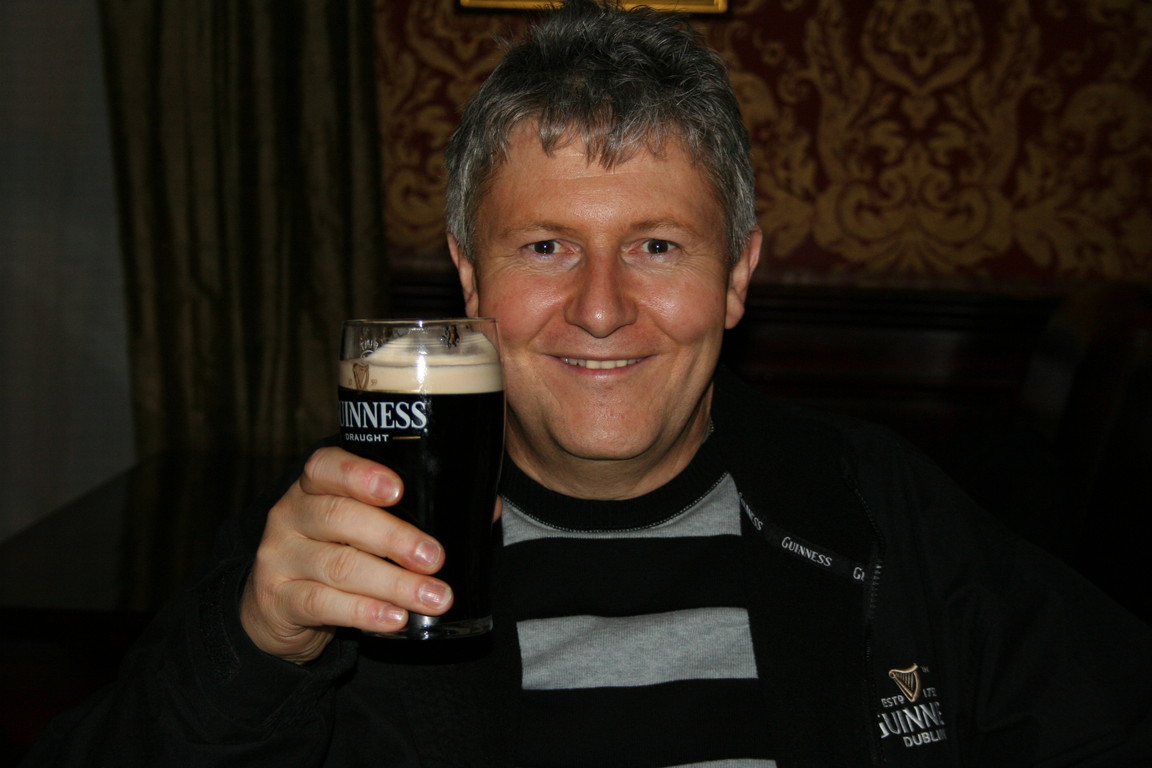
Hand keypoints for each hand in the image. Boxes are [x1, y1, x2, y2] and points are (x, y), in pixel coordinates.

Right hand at [240, 446, 456, 662]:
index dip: (361, 474)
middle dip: (395, 537)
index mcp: (313, 486)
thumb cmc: (339, 551)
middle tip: (436, 558)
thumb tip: (489, 507)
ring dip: (393, 583)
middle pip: (339, 517)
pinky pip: (322, 603)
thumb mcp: (366, 527)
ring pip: (339, 565)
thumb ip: (416, 511)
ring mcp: (279, 557)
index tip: (399, 490)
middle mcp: (290, 514)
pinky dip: (364, 612)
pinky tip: (396, 619)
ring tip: (434, 597)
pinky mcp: (279, 599)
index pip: (326, 466)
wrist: (277, 606)